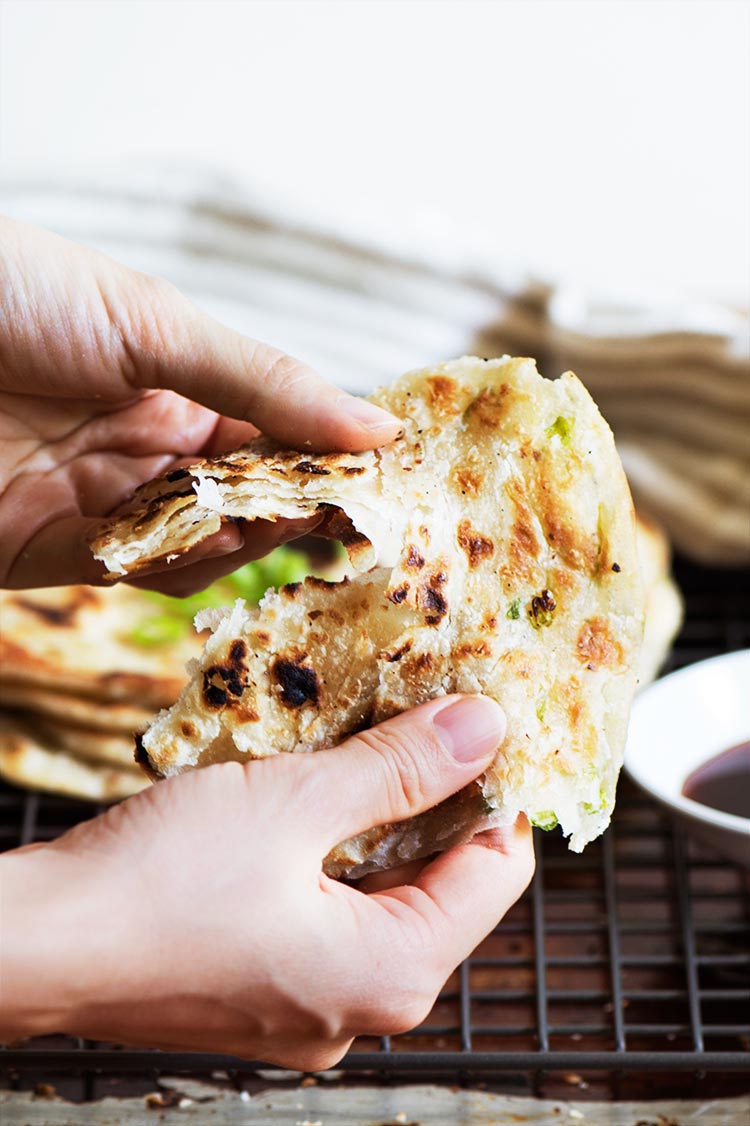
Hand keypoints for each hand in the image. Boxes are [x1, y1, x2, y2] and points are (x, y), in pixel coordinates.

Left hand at [0, 216, 400, 590]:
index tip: (385, 487)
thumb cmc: (14, 289)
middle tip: (343, 521)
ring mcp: (102, 502)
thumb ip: (266, 382)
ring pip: (197, 550)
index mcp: (182, 386)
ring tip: (258, 522)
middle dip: (293, 512)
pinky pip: (129, 571)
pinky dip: (167, 563)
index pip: (279, 437)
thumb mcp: (154, 322)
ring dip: (235, 542)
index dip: (330, 463)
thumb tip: (379, 426)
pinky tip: (194, 540)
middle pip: (246, 503)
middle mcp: (149, 450)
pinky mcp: (48, 549)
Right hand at [0, 695, 532, 1066]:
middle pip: (437, 885)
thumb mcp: (296, 802)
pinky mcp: (261, 988)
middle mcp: (360, 1007)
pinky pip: (325, 912)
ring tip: (359, 740)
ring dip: (374, 817)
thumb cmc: (161, 881)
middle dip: (432, 797)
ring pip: (377, 894)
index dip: (497, 789)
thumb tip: (485, 729)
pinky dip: (326, 851)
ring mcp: (307, 1006)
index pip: (494, 873)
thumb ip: (401, 767)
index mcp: (390, 974)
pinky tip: (304, 793)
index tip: (483, 721)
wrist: (38, 945)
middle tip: (417, 714)